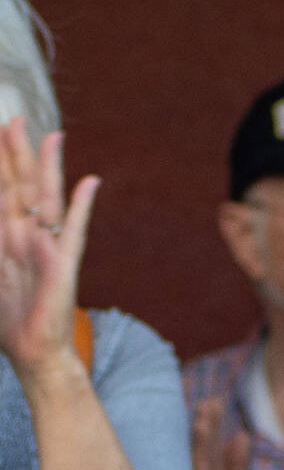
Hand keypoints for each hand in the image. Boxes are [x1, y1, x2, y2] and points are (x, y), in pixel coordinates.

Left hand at [0, 119, 98, 384]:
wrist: (35, 352)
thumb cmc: (9, 319)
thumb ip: (0, 243)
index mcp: (5, 236)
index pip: (1, 190)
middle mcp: (26, 235)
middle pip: (21, 185)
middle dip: (15, 152)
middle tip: (11, 117)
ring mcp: (46, 247)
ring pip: (44, 199)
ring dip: (46, 167)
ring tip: (49, 136)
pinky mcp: (63, 265)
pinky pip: (72, 230)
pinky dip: (79, 207)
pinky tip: (88, 183)